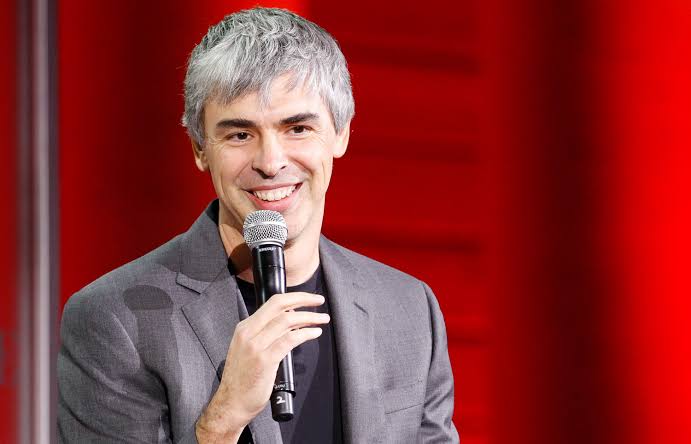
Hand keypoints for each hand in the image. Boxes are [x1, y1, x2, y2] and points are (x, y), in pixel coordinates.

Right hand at [196, 292, 328, 442]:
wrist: (231, 403)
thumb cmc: (242, 379)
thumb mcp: (249, 349)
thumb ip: (265, 334)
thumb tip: (290, 320)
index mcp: (245, 328)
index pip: (272, 303)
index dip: (294, 297)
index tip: (309, 298)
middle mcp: (248, 333)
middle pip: (279, 305)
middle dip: (303, 299)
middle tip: (319, 301)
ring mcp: (255, 346)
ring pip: (287, 320)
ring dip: (309, 317)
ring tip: (322, 319)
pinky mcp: (264, 360)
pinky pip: (289, 340)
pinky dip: (306, 333)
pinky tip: (314, 333)